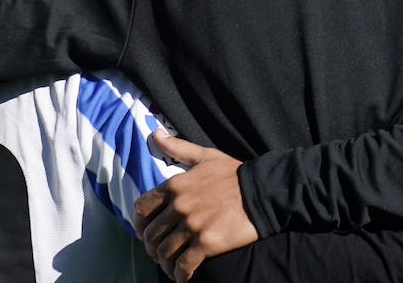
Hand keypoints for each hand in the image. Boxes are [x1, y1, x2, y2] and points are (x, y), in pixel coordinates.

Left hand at [133, 130, 257, 281]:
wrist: (262, 192)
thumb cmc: (234, 173)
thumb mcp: (204, 155)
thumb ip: (177, 147)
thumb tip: (155, 133)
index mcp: (174, 185)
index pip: (142, 207)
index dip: (139, 222)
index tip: (142, 230)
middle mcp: (179, 206)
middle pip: (152, 232)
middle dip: (151, 246)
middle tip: (155, 252)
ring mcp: (192, 226)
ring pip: (165, 250)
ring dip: (163, 262)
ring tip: (167, 266)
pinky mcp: (207, 243)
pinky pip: (185, 264)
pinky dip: (179, 274)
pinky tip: (181, 278)